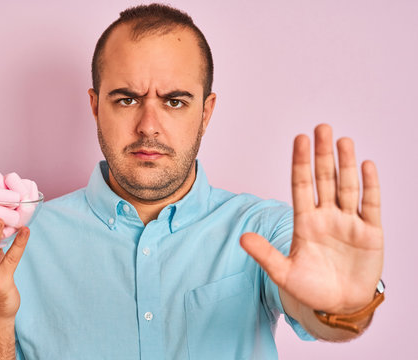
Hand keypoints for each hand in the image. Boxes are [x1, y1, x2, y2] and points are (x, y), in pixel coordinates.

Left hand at [241, 124, 382, 313]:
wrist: (338, 305)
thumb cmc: (309, 288)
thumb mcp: (284, 273)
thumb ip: (265, 254)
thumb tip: (243, 237)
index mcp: (305, 222)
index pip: (301, 185)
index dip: (300, 163)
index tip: (299, 139)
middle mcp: (326, 216)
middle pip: (324, 179)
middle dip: (322, 154)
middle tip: (321, 127)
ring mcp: (349, 223)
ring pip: (347, 187)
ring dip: (346, 164)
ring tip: (342, 140)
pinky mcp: (370, 233)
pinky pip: (370, 205)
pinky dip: (370, 186)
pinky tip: (366, 165)